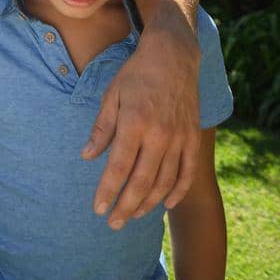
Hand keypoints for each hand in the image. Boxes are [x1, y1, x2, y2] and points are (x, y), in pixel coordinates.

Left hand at [81, 18, 199, 228]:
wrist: (174, 56)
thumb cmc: (136, 73)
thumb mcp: (111, 95)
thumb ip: (101, 129)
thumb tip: (87, 157)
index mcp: (134, 122)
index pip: (118, 167)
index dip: (107, 192)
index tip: (97, 209)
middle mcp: (159, 134)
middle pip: (142, 181)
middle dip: (126, 206)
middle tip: (113, 223)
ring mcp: (179, 138)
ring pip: (165, 182)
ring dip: (148, 203)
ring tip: (133, 215)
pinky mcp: (193, 137)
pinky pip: (187, 172)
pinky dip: (177, 192)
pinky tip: (164, 205)